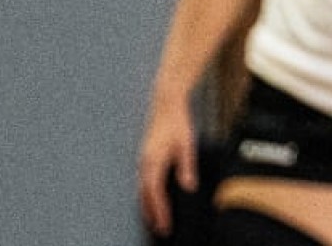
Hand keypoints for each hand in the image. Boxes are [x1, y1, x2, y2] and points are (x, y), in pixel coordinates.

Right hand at [136, 96, 197, 236]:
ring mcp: (143, 160)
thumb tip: (189, 186)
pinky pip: (143, 181)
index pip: (155, 192)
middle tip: (161, 229)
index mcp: (153, 160)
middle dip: (152, 213)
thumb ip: (187, 165)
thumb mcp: (186, 143)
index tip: (164, 224)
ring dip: (148, 206)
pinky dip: (147, 194)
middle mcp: (144, 163)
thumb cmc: (177, 122)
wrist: (166, 103)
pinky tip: (153, 200)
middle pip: (145, 195)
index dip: (159, 210)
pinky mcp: (145, 157)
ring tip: (156, 220)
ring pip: (142, 189)